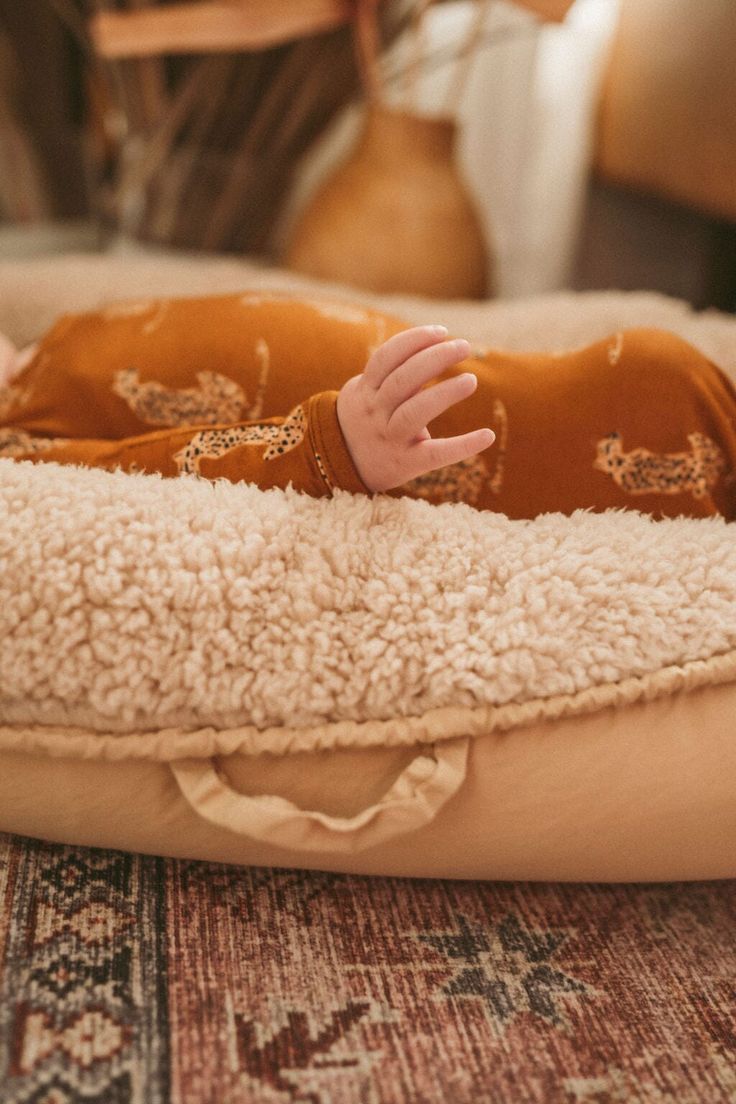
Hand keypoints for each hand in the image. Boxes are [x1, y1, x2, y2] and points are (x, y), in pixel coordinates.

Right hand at [336, 325, 494, 492]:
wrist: (342, 466)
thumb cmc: (366, 419)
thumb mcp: (366, 392)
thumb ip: (394, 373)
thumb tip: (435, 350)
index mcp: (364, 390)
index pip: (386, 358)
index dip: (413, 341)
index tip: (441, 332)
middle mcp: (374, 412)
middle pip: (402, 380)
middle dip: (434, 358)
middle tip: (464, 346)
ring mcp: (389, 438)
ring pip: (415, 412)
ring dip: (444, 393)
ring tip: (471, 380)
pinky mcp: (405, 464)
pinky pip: (435, 455)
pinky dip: (463, 446)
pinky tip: (487, 435)